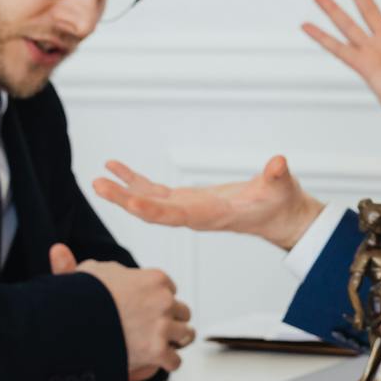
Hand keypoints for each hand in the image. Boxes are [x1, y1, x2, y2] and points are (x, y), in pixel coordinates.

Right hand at [50, 244, 193, 380]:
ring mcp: (162, 327)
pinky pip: (175, 360)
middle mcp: (163, 301)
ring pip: (185, 334)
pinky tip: (158, 362)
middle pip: (182, 311)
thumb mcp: (82, 274)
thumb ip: (81, 265)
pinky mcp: (157, 352)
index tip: (149, 306)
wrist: (76, 325)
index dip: (158, 298)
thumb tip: (59, 251)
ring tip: (163, 344)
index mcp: (154, 279)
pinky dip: (167, 363)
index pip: (169, 288)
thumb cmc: (80, 300)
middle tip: (158, 327)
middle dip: (171, 319)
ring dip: (174, 341)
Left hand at [93, 157, 325, 251]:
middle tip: (98, 185)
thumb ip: (278, 177)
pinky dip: (135, 181)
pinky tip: (117, 169)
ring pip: (148, 201)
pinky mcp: (186, 201)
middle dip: (124, 199)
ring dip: (122, 191)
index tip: (129, 202)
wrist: (278, 217)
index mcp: (212, 215)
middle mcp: (194, 216)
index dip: (152, 209)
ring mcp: (187, 209)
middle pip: (152, 210)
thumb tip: (279, 163)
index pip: (176, 216)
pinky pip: (154, 192)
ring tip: (99, 178)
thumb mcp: (282, 188)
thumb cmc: (280, 204)